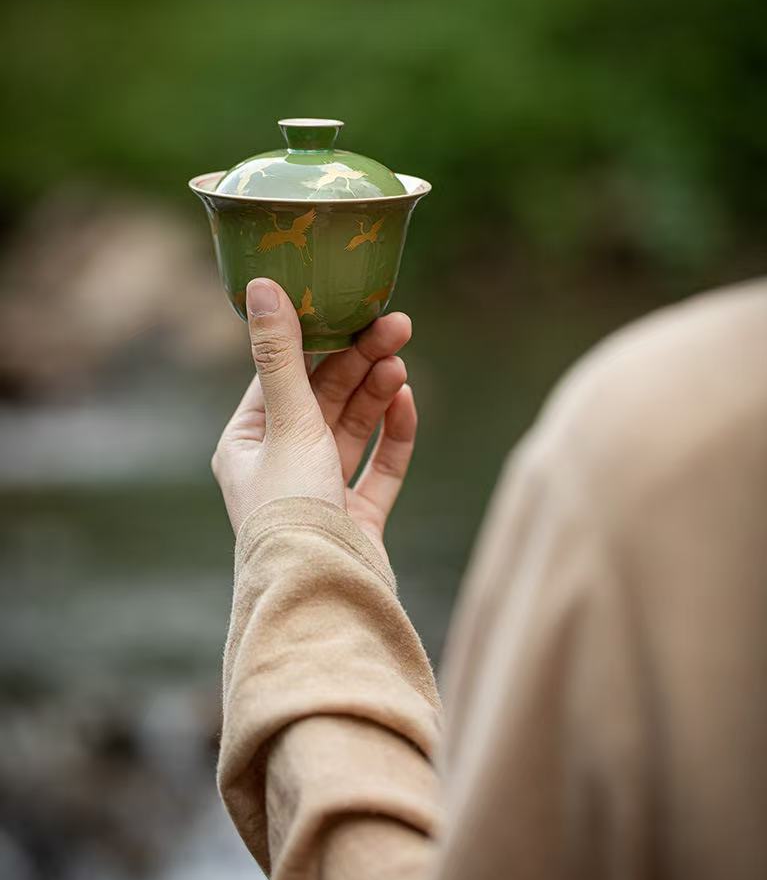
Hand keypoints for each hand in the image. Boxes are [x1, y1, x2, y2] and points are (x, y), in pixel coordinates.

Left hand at [211, 277, 416, 559]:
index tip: (353, 310)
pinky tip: (405, 401)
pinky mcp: (357, 518)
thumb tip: (261, 282)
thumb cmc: (290, 509)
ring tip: (400, 363)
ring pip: (354, 429)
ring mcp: (321, 494)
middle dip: (360, 362)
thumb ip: (282, 354)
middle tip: (398, 326)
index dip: (319, 341)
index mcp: (248, 446)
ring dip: (377, 393)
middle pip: (325, 400)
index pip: (283, 378)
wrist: (323, 596)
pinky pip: (378, 466)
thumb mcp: (286, 422)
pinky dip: (392, 434)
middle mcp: (281, 468)